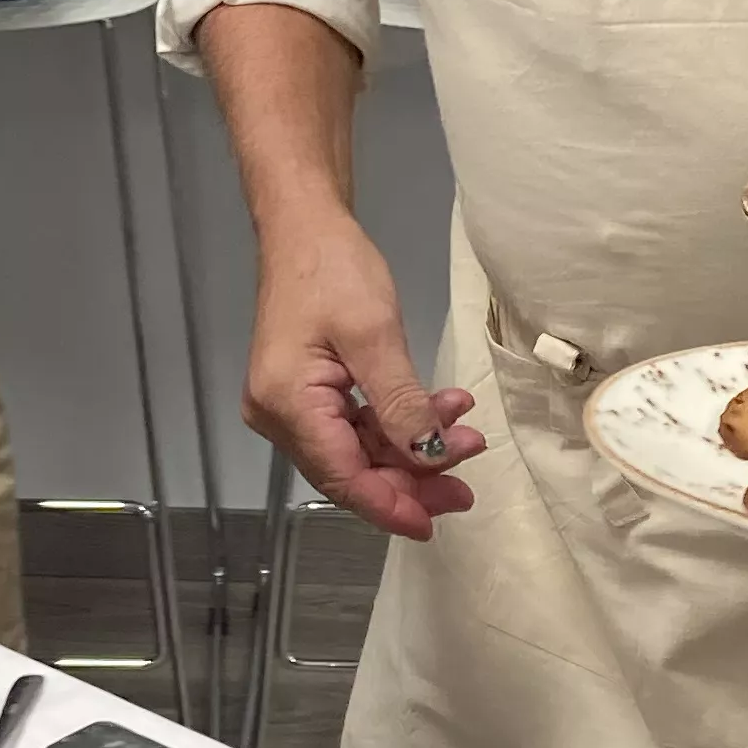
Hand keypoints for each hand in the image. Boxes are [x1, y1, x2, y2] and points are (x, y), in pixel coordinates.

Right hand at [247, 207, 483, 541]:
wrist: (303, 225)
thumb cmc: (333, 268)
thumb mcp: (376, 334)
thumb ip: (402, 404)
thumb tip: (429, 459)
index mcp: (287, 404)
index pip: (343, 476)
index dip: (391, 504)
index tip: (435, 522)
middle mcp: (278, 415)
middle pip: (350, 470)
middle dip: (412, 476)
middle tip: (468, 475)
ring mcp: (289, 406)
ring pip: (357, 450)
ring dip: (412, 446)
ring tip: (465, 432)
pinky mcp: (304, 393)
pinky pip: (354, 426)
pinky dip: (397, 424)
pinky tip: (439, 409)